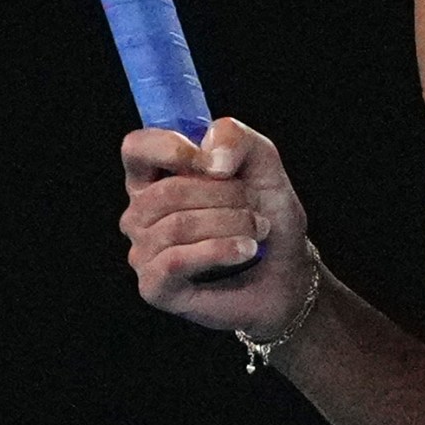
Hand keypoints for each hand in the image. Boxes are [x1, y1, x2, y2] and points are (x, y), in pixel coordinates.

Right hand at [119, 116, 312, 335]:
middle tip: (255, 206)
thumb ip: (234, 137)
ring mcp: (143, 251)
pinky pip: (176, 261)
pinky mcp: (154, 287)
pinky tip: (245, 250)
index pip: (136, 148)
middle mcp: (141, 213)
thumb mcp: (260, 160)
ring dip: (231, 224)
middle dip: (224, 196)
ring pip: (177, 226)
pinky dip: (219, 251)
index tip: (217, 165)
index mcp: (155, 176)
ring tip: (257, 229)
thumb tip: (210, 157)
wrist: (288, 268)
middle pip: (168, 192)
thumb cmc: (266, 213)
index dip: (172, 148)